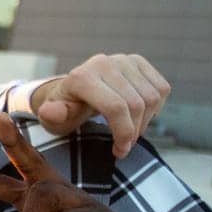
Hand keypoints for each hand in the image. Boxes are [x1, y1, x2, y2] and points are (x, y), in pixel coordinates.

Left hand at [32, 53, 169, 158]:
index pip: (116, 107)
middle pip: (136, 105)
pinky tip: (137, 115)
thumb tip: (50, 111)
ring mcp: (122, 59)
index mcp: (81, 78)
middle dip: (133, 132)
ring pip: (152, 98)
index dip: (123, 133)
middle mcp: (103, 63)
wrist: (73, 93)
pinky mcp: (138, 61)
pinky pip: (161, 89)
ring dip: (145, 122)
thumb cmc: (65, 111)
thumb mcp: (54, 119)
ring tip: (128, 131)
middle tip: (124, 146)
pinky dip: (155, 108)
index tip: (120, 151)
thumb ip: (53, 116)